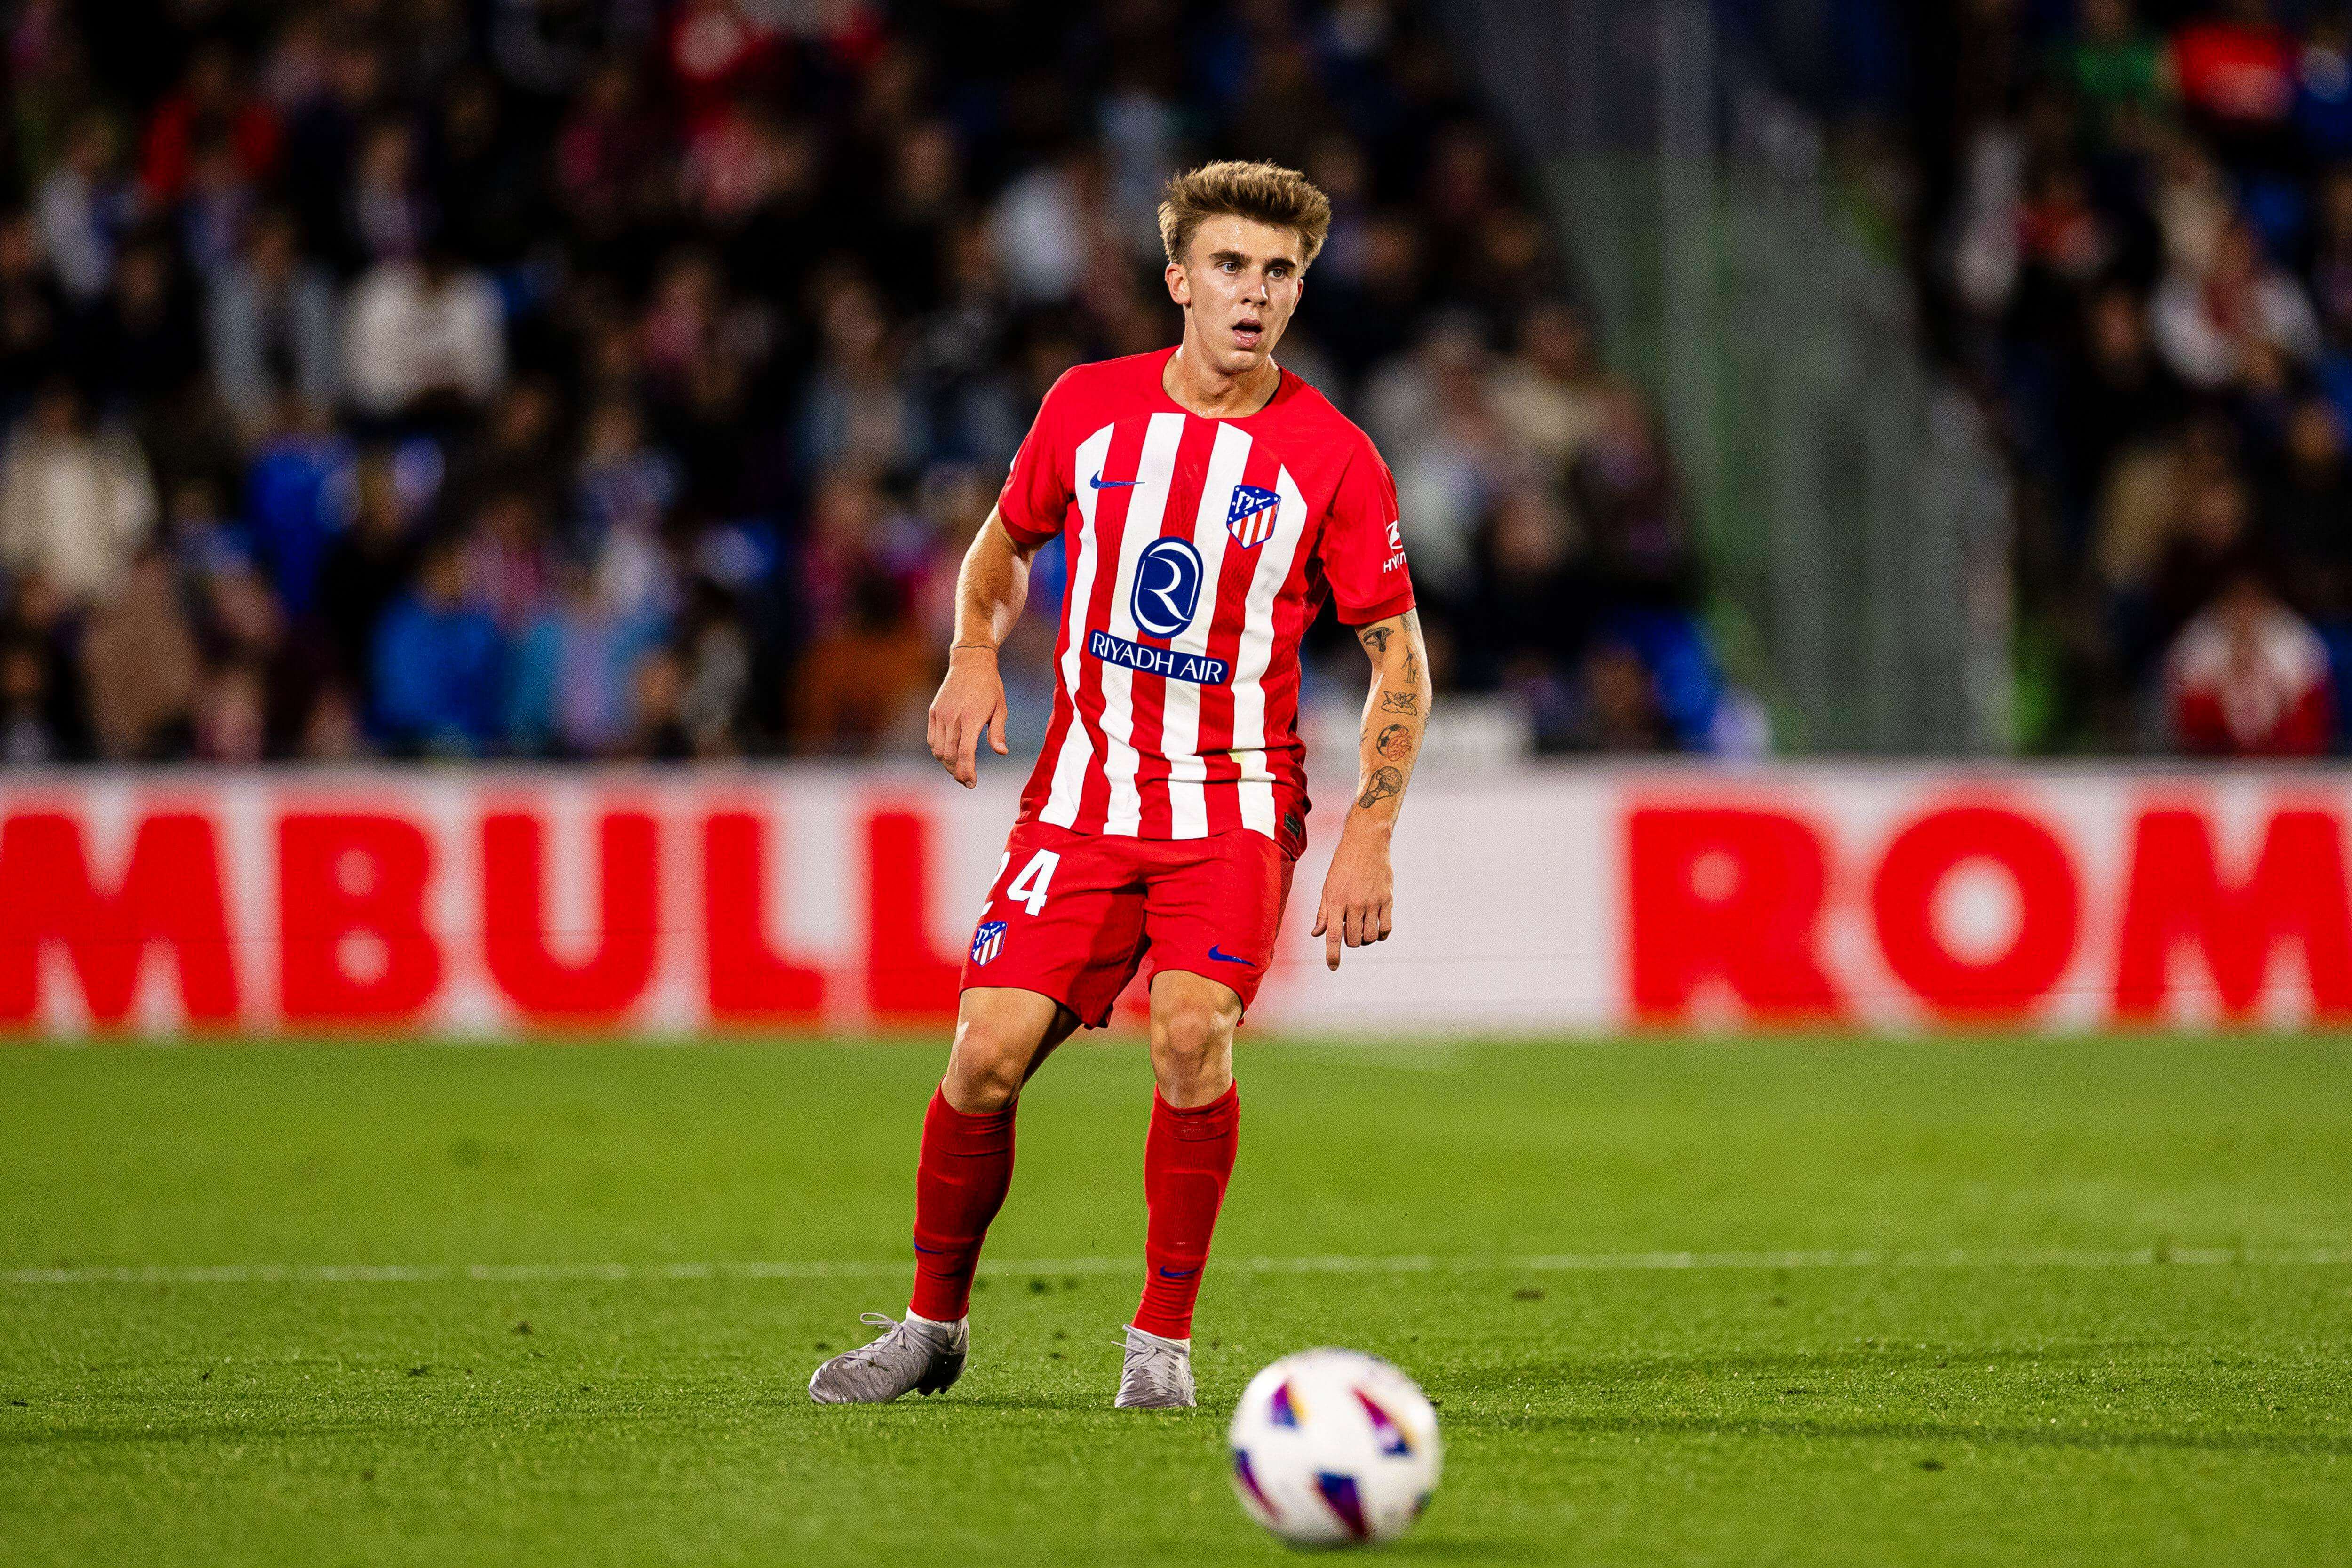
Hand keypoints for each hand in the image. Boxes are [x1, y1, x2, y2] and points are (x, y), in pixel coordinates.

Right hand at [927, 646, 1007, 787]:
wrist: (970, 663)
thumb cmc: (990, 687)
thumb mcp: (1001, 708)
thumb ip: (998, 732)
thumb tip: (1001, 752)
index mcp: (971, 718)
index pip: (965, 753)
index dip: (967, 772)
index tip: (972, 783)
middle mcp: (953, 717)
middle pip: (950, 756)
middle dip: (957, 773)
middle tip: (967, 781)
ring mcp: (940, 715)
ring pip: (938, 751)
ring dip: (947, 765)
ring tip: (958, 770)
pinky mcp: (933, 712)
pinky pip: (931, 739)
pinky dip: (938, 752)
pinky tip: (948, 755)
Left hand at [1311, 830, 1393, 970]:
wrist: (1366, 843)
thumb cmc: (1343, 865)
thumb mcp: (1327, 887)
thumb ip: (1323, 912)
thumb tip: (1317, 934)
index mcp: (1336, 901)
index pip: (1333, 935)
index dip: (1333, 955)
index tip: (1333, 967)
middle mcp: (1355, 904)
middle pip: (1353, 939)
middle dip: (1350, 942)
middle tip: (1349, 931)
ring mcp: (1373, 902)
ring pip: (1370, 937)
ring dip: (1365, 940)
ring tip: (1362, 929)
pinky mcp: (1388, 899)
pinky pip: (1386, 928)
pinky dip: (1381, 935)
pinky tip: (1376, 930)